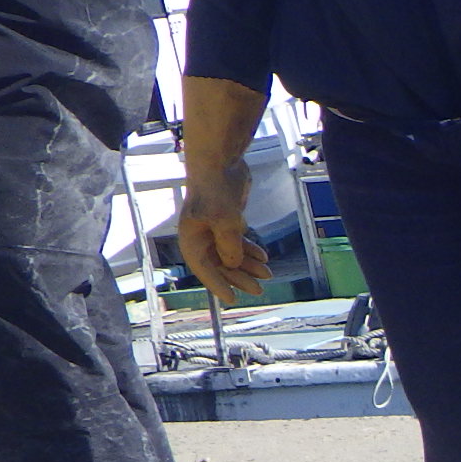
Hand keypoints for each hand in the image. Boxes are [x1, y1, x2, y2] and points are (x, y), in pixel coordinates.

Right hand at [175, 170, 269, 305]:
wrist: (220, 161)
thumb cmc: (216, 190)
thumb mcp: (224, 221)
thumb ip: (230, 246)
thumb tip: (233, 265)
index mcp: (192, 238)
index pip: (203, 268)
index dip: (218, 285)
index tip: (232, 300)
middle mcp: (200, 235)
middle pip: (220, 264)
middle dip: (239, 277)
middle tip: (259, 290)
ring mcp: (214, 227)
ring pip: (231, 254)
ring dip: (249, 265)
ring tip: (268, 274)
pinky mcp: (227, 219)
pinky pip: (238, 241)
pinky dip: (250, 250)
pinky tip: (264, 257)